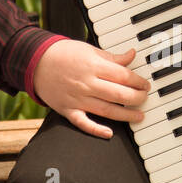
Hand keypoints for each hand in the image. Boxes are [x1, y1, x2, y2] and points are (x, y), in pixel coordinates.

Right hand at [33, 39, 150, 138]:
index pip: (123, 76)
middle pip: (118, 94)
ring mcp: (77, 98)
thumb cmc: (63, 54)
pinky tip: (109, 133)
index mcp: (93, 66)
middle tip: (144, 99)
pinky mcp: (67, 110)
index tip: (145, 85)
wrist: (35, 61)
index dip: (138, 81)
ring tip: (139, 117)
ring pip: (106, 110)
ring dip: (125, 115)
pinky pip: (83, 123)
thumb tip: (131, 55)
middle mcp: (87, 83)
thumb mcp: (89, 49)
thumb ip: (112, 57)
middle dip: (136, 98)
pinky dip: (95, 129)